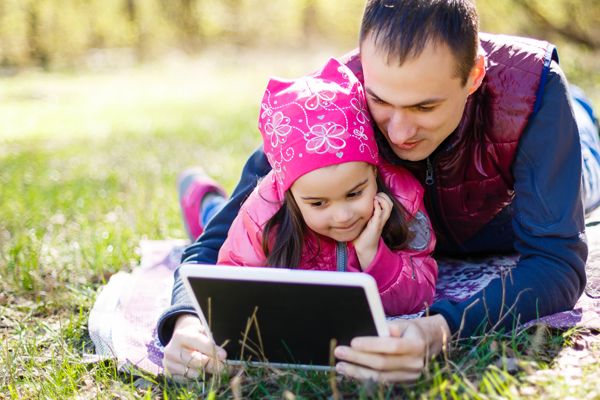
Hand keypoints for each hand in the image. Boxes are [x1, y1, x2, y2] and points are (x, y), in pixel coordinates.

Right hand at [162, 314, 226, 380]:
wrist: (177, 341)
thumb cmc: (194, 335)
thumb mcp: (201, 332)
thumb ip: (210, 342)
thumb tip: (222, 357)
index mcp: (181, 335)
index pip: (199, 343)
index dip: (213, 350)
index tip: (224, 356)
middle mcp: (172, 350)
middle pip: (197, 361)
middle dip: (213, 365)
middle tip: (224, 368)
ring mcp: (169, 363)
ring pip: (193, 373)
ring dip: (207, 374)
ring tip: (215, 370)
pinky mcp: (169, 374)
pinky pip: (188, 380)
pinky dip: (198, 379)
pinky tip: (204, 374)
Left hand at [333, 315, 450, 381]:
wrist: (429, 343)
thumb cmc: (410, 330)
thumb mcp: (403, 323)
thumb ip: (388, 327)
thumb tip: (372, 326)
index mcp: (416, 344)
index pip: (391, 346)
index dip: (371, 345)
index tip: (353, 342)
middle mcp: (415, 363)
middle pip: (382, 363)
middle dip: (358, 358)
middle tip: (339, 352)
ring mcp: (410, 376)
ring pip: (380, 377)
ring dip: (357, 372)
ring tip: (340, 366)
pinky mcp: (404, 383)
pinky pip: (382, 381)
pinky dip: (365, 377)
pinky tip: (351, 371)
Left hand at [353, 192, 392, 268]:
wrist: (364, 248)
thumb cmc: (362, 236)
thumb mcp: (363, 222)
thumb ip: (361, 214)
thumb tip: (347, 207)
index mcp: (380, 217)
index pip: (388, 203)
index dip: (383, 196)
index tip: (373, 195)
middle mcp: (382, 218)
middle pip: (390, 203)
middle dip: (384, 196)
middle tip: (375, 195)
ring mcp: (380, 221)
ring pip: (388, 207)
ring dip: (382, 199)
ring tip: (374, 199)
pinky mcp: (376, 225)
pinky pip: (380, 213)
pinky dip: (377, 206)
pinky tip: (372, 204)